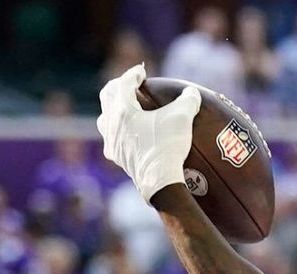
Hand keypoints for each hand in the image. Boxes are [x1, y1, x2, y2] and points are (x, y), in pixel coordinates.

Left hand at [96, 64, 200, 201]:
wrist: (159, 180)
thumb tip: (192, 93)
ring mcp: (112, 142)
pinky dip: (118, 130)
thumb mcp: (182, 118)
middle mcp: (112, 124)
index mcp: (123, 109)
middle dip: (117, 87)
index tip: (141, 71)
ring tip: (125, 109)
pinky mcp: (117, 157)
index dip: (133, 74)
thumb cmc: (167, 146)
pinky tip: (129, 135)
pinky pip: (112, 138)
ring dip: (113, 109)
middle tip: (129, 84)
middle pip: (107, 97)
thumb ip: (188, 100)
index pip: (123, 83)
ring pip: (105, 119)